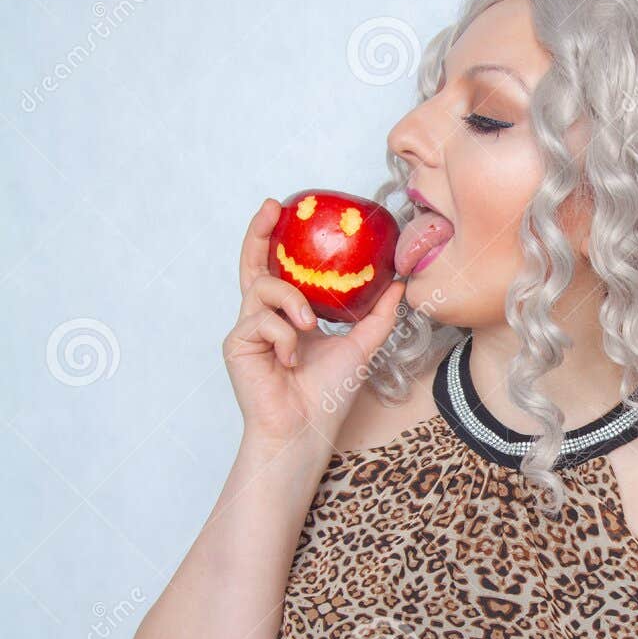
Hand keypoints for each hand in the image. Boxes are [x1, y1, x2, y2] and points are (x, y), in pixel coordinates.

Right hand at [222, 198, 407, 453]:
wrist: (307, 430)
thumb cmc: (327, 394)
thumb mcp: (362, 345)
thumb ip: (378, 313)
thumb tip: (399, 282)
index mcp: (287, 315)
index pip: (278, 268)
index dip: (275, 238)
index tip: (282, 209)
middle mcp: (263, 318)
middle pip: (253, 264)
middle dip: (260, 232)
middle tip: (272, 209)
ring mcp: (248, 330)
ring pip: (262, 287)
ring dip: (291, 301)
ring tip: (309, 326)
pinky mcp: (237, 344)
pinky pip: (261, 321)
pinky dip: (284, 336)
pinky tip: (290, 361)